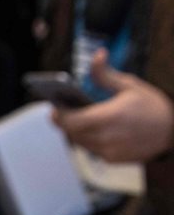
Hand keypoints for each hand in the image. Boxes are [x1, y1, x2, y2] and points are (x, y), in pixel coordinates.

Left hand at [53, 49, 173, 162]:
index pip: (70, 121)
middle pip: (71, 133)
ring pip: (80, 142)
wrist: (173, 131)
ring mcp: (108, 151)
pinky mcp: (111, 160)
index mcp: (108, 117)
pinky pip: (92, 149)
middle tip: (63, 111)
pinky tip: (96, 129)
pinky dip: (90, 139)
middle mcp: (105, 137)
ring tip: (78, 117)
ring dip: (77, 131)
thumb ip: (105, 75)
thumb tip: (97, 55)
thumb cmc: (152, 105)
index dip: (58, 116)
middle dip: (66, 122)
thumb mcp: (129, 85)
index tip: (53, 107)